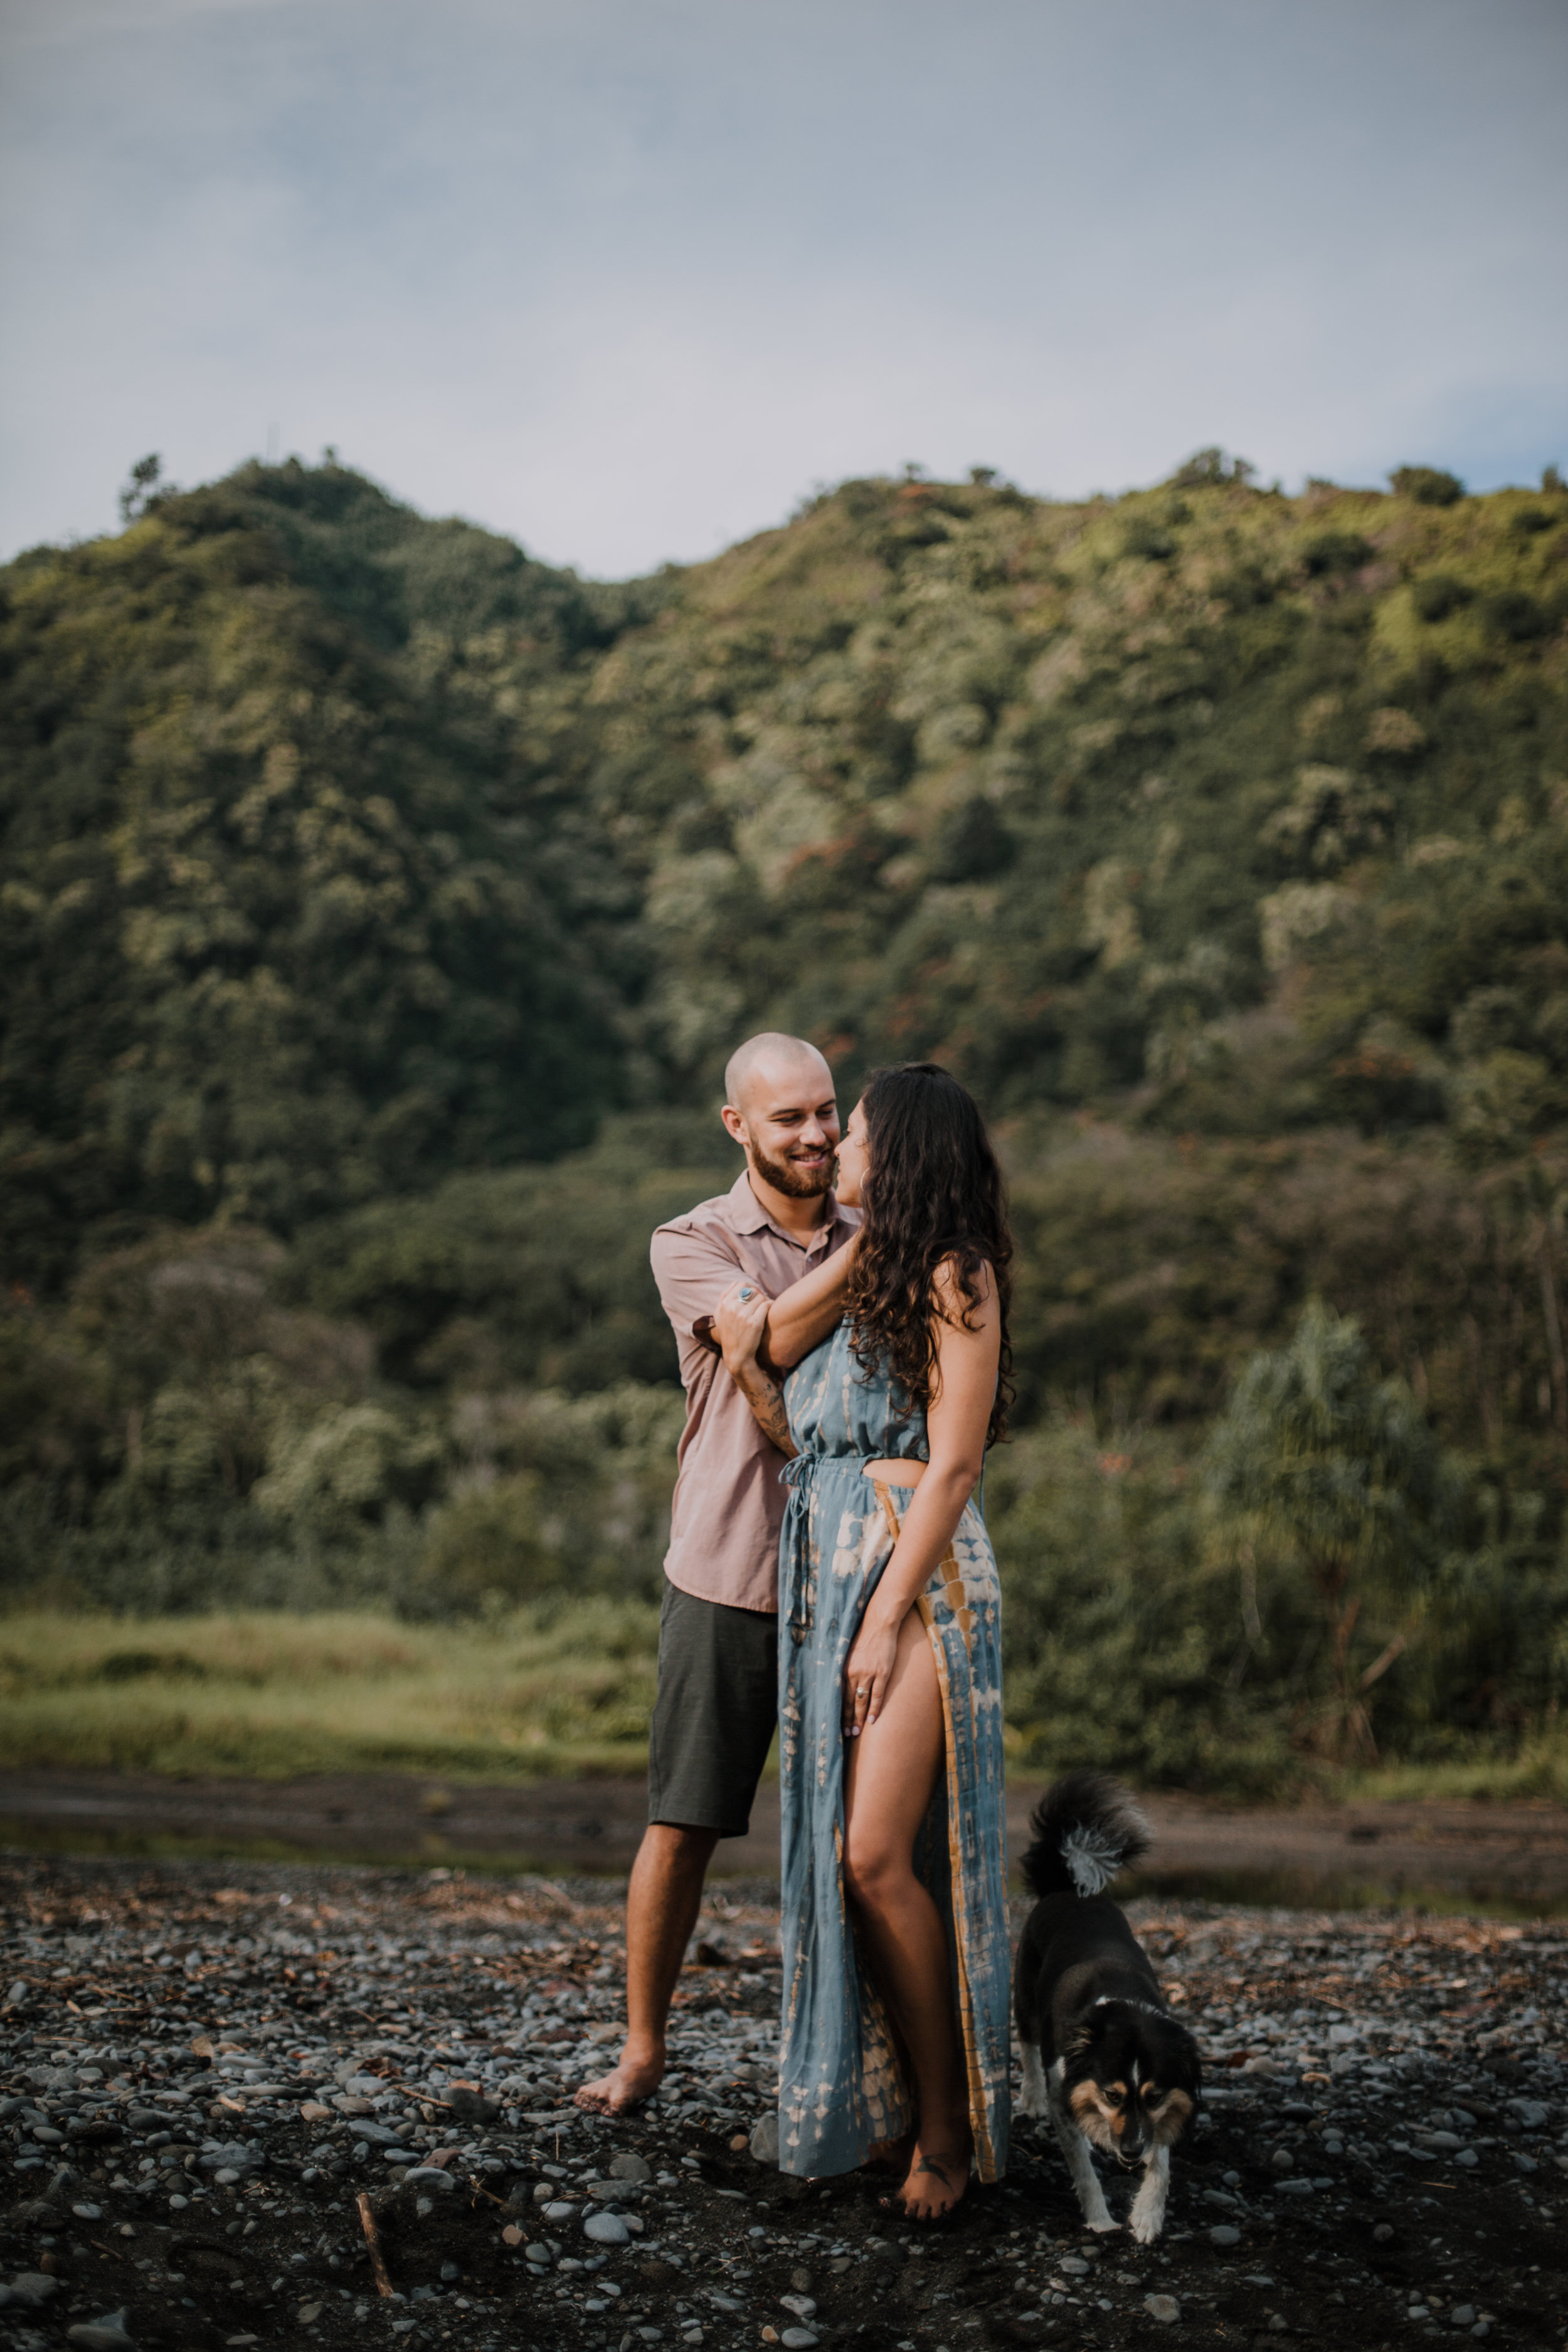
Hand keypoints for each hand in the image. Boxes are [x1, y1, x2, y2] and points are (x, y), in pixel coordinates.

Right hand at [715, 1277, 770, 1375]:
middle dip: (759, 1294)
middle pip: (752, 1290)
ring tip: (765, 1309)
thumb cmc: (729, 1335)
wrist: (737, 1356)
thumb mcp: (720, 1317)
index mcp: (724, 1305)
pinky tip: (770, 1312)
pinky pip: (767, 1304)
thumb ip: (724, 1299)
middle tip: (761, 1302)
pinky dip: (771, 1305)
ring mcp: (743, 1315)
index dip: (749, 1287)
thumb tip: (734, 1284)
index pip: (740, 1284)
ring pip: (761, 1297)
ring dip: (765, 1301)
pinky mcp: (755, 1323)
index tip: (753, 1295)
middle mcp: (732, 1308)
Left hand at [842, 1610, 900, 1737]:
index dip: (839, 1712)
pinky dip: (874, 1709)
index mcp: (844, 1669)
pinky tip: (872, 1720)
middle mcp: (854, 1673)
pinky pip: (877, 1695)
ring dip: (859, 1718)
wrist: (879, 1625)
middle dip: (847, 1719)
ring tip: (857, 1732)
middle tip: (847, 1735)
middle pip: (849, 1702)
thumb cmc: (864, 1639)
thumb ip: (846, 1670)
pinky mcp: (882, 1673)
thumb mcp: (849, 1654)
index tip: (838, 1725)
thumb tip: (843, 1686)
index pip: (839, 1696)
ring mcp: (869, 1674)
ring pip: (862, 1701)